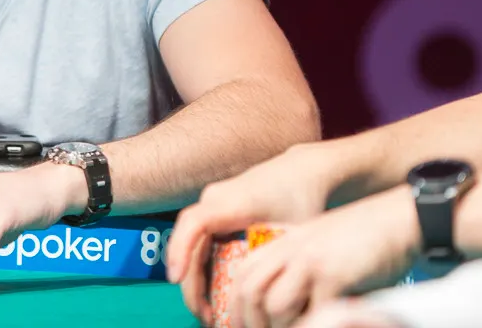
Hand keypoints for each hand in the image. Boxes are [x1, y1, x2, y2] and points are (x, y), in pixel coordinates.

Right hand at [166, 143, 337, 322]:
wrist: (306, 169)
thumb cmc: (303, 198)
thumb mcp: (296, 233)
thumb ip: (281, 265)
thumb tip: (273, 306)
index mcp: (232, 202)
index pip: (194, 223)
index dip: (180, 250)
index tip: (175, 279)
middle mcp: (214, 199)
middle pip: (189, 242)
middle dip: (190, 283)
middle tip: (204, 317)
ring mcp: (214, 204)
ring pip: (193, 244)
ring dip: (195, 278)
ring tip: (209, 312)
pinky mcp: (218, 212)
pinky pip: (202, 241)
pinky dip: (203, 268)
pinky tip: (215, 294)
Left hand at [230, 185, 418, 327]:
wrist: (400, 218)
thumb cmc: (366, 241)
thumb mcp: (322, 250)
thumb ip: (300, 276)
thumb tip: (282, 313)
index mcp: (283, 243)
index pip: (244, 278)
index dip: (239, 310)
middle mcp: (290, 249)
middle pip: (251, 292)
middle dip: (254, 324)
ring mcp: (310, 260)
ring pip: (275, 305)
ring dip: (283, 327)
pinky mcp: (334, 273)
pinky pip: (314, 312)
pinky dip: (315, 325)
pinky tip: (326, 325)